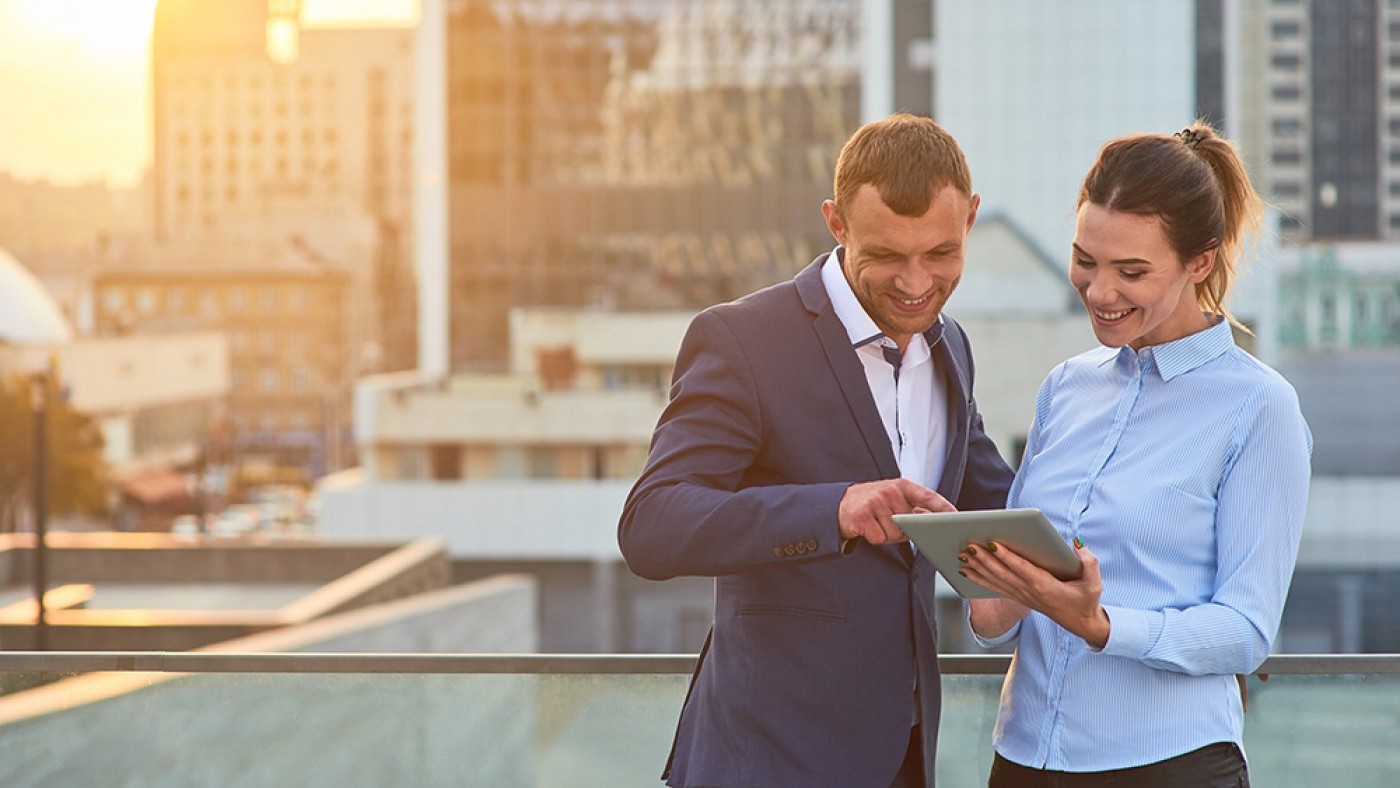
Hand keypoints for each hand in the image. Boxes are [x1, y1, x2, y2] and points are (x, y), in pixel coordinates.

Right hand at [838, 479, 953, 544]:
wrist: (841, 504)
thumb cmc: (871, 502)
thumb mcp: (894, 498)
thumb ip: (913, 506)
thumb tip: (933, 519)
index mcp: (901, 486)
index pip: (928, 496)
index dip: (944, 507)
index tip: (956, 517)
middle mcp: (890, 491)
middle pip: (911, 523)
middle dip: (905, 529)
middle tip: (891, 522)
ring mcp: (876, 502)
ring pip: (895, 533)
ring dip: (888, 534)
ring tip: (877, 523)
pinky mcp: (863, 515)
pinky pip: (879, 537)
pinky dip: (875, 538)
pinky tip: (868, 528)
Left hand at [959, 539, 1109, 647]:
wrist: (1080, 622)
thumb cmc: (1085, 600)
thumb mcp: (1094, 583)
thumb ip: (1089, 562)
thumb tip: (1077, 545)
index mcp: (1045, 586)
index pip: (1022, 569)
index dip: (1007, 556)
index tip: (993, 543)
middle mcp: (1029, 591)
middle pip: (1003, 573)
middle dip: (985, 558)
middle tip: (970, 544)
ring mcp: (1022, 595)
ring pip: (995, 580)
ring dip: (977, 567)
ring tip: (962, 554)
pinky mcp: (1018, 597)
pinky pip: (995, 587)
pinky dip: (979, 578)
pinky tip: (966, 570)